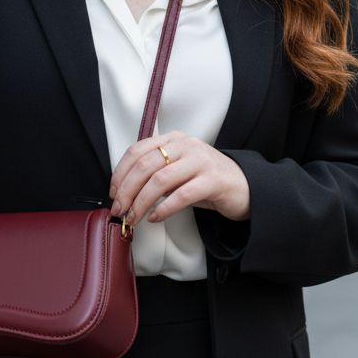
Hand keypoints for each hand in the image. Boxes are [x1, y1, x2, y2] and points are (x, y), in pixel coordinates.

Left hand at [109, 131, 250, 226]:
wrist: (244, 187)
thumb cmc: (205, 181)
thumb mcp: (177, 171)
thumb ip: (155, 173)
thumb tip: (124, 192)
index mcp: (173, 139)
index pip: (137, 151)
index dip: (120, 173)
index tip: (113, 193)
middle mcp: (186, 145)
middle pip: (145, 166)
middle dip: (127, 191)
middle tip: (119, 210)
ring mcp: (201, 161)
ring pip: (160, 180)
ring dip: (141, 202)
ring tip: (133, 217)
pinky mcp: (213, 180)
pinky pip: (181, 195)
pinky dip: (164, 208)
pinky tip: (155, 218)